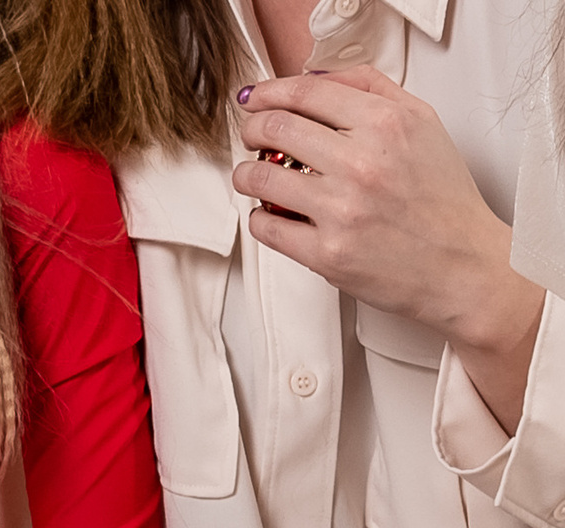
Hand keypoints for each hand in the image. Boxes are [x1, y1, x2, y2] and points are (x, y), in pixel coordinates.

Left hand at [237, 70, 542, 381]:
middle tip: (252, 136)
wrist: (464, 263)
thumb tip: (317, 82)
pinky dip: (260, 217)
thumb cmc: (443, 198)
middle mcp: (363, 163)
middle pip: (274, 129)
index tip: (255, 100)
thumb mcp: (422, 125)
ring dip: (247, 174)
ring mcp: (342, 209)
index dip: (269, 93)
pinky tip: (273, 213)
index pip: (306, 93)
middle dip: (252, 130)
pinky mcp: (326, 252)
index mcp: (387, 125)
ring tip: (255, 176)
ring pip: (259, 178)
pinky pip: (265, 227)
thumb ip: (372, 91)